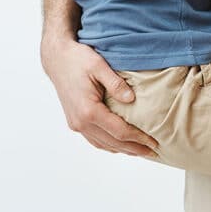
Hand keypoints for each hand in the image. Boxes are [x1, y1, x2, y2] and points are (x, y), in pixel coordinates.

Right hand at [41, 35, 157, 157]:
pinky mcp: (74, 121)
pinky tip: (119, 144)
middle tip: (153, 152)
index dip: (138, 138)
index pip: (119, 131)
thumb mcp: (99, 66)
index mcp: (88, 110)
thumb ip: (116, 84)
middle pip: (112, 142)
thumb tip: (132, 99)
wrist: (57, 59)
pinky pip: (94, 139)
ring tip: (139, 151)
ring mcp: (76, 123)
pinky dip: (108, 144)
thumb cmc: (78, 59)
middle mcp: (80, 122)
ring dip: (121, 149)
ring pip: (102, 144)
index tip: (153, 142)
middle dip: (133, 149)